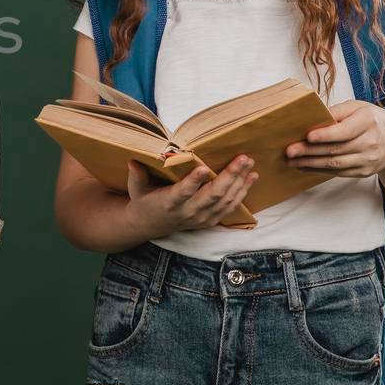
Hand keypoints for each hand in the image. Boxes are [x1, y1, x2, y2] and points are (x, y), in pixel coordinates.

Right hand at [125, 156, 257, 237]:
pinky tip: (251, 178)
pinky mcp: (210, 220)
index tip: (202, 168)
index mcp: (168, 204)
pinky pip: (230, 207)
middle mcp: (188, 213)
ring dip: (240, 182)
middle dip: (230, 176)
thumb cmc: (144, 201)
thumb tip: (133, 161)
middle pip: (213, 195)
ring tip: (249, 164)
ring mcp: (201, 219)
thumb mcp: (136, 189)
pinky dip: (242, 192)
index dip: (192, 182)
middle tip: (242, 158)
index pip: (182, 193)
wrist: (150, 225)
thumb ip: (137, 176)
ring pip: (225, 201)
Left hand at [285, 100, 384, 177]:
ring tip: (291, 161)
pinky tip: (304, 167)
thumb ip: (336, 111)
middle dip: (310, 151)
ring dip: (310, 164)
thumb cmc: (370, 120)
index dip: (326, 135)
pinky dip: (319, 170)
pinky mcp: (364, 172)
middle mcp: (371, 142)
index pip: (345, 131)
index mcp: (368, 121)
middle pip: (336, 149)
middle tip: (289, 151)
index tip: (308, 136)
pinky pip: (338, 173)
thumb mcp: (357, 108)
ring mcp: (368, 159)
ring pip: (335, 164)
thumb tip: (311, 117)